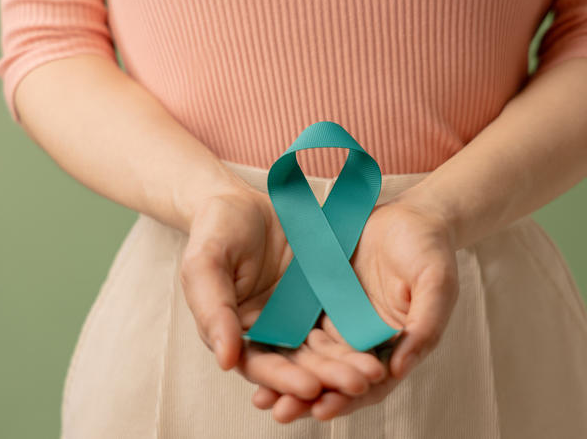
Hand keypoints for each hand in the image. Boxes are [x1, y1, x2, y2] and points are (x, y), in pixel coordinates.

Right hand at [180, 183, 386, 406]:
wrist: (243, 199)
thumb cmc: (216, 230)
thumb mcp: (205, 262)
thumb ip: (212, 308)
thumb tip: (225, 359)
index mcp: (237, 332)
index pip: (261, 365)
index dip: (284, 379)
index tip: (310, 387)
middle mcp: (271, 330)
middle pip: (300, 363)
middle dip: (329, 376)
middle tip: (359, 384)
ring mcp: (299, 314)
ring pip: (326, 346)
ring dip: (350, 362)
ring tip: (376, 372)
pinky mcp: (323, 295)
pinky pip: (343, 316)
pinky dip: (359, 332)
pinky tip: (381, 341)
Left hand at [250, 194, 460, 420]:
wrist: (409, 213)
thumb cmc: (429, 249)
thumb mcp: (436, 283)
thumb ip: (425, 325)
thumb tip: (400, 370)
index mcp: (394, 344)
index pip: (370, 382)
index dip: (348, 397)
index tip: (323, 409)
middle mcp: (364, 339)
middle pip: (334, 376)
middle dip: (308, 397)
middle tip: (281, 412)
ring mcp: (340, 320)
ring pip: (311, 356)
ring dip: (288, 378)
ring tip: (261, 398)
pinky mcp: (320, 297)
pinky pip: (297, 323)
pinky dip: (280, 340)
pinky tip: (256, 350)